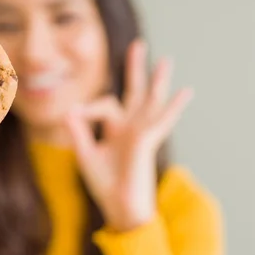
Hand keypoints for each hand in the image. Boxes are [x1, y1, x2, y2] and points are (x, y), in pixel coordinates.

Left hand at [66, 40, 192, 231]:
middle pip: (135, 92)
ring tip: (166, 60)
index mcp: (118, 129)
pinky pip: (160, 120)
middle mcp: (132, 127)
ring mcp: (142, 133)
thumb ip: (79, 132)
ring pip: (151, 100)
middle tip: (138, 45)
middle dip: (135, 69)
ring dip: (158, 80)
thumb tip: (69, 110)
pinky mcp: (147, 142)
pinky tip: (186, 92)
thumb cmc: (106, 186)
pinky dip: (173, 106)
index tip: (75, 115)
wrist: (120, 209)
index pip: (106, 104)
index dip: (89, 107)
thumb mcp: (86, 155)